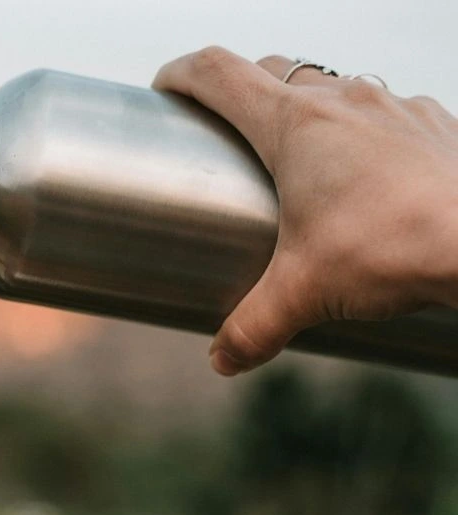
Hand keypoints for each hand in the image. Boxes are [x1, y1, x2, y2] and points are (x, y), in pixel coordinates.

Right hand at [153, 47, 457, 374]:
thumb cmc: (391, 249)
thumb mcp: (303, 295)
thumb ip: (252, 329)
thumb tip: (223, 359)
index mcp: (295, 125)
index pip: (220, 74)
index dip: (182, 75)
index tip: (165, 89)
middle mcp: (343, 101)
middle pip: (273, 72)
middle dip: (239, 96)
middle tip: (223, 136)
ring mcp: (393, 107)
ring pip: (332, 89)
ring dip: (304, 114)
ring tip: (296, 164)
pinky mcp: (431, 126)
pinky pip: (383, 114)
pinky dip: (359, 136)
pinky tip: (364, 180)